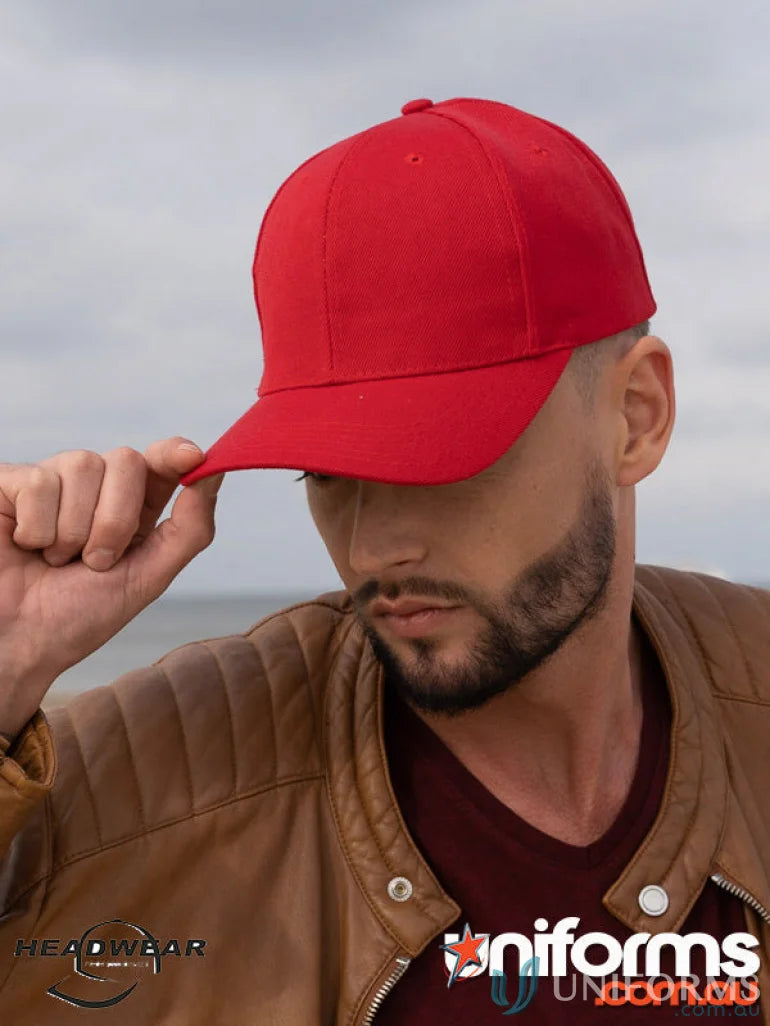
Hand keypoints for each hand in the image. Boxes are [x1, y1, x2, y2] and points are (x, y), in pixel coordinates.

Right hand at [0, 438, 222, 738]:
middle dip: (116, 520)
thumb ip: (188, 528)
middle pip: (127, 460)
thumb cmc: (77, 618)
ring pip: (82, 465)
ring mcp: (53, 482)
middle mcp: (95, 488)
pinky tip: (25, 546)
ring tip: (56, 560)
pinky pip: (38, 481)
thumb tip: (216, 472)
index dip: (175, 453)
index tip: (191, 457)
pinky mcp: (10, 484)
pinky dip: (36, 528)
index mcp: (133, 508)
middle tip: (94, 562)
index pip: (160, 461)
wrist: (17, 646)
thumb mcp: (147, 578)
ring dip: (74, 530)